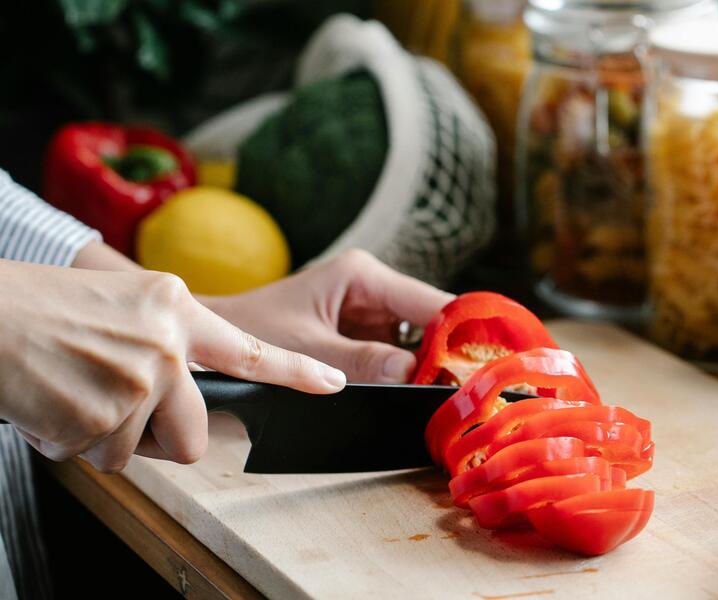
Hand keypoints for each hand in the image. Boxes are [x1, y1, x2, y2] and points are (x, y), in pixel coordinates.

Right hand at [0, 259, 344, 472]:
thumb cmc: (42, 308)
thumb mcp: (123, 304)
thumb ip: (167, 342)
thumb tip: (184, 393)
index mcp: (176, 308)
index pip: (249, 349)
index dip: (296, 371)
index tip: (333, 383)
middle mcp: (167, 343)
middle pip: (196, 432)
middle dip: (161, 437)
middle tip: (119, 411)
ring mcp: (139, 380)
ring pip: (139, 451)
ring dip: (105, 436)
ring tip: (73, 392)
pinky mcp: (104, 417)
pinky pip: (100, 458)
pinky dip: (73, 442)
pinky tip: (53, 404)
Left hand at [202, 250, 453, 382]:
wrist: (214, 338)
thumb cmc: (250, 330)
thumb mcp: (306, 349)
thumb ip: (359, 362)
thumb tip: (414, 374)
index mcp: (361, 276)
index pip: (430, 302)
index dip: (462, 332)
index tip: (486, 365)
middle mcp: (372, 289)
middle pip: (431, 322)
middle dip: (450, 354)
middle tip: (473, 391)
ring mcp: (369, 312)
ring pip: (419, 341)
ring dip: (433, 368)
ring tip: (455, 397)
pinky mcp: (362, 335)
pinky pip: (398, 354)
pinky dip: (411, 375)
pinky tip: (425, 395)